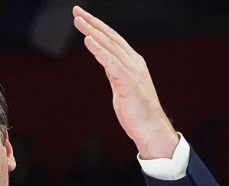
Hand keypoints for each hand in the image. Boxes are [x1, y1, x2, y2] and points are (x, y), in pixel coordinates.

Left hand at [72, 6, 178, 158]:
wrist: (151, 130)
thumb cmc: (137, 112)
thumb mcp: (121, 87)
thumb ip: (114, 73)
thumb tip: (106, 63)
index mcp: (132, 63)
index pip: (112, 39)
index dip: (97, 26)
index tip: (82, 17)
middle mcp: (133, 63)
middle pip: (110, 37)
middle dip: (92, 23)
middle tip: (76, 11)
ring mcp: (132, 72)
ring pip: (110, 46)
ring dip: (93, 32)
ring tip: (79, 21)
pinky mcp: (129, 83)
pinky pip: (111, 63)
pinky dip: (100, 50)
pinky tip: (89, 41)